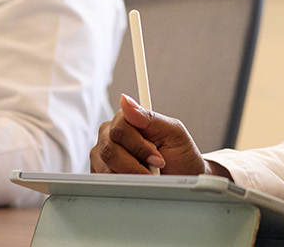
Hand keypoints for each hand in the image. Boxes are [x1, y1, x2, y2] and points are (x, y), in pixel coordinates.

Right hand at [91, 94, 210, 174]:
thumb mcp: (174, 134)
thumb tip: (125, 100)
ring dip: (130, 174)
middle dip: (134, 164)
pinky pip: (104, 180)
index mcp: (128, 119)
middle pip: (110, 148)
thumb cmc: (180, 155)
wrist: (183, 179)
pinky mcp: (100, 172)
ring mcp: (102, 153)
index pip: (120, 127)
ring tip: (147, 176)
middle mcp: (111, 133)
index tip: (157, 159)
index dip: (138, 146)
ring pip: (105, 166)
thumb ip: (150, 118)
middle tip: (154, 170)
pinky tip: (135, 181)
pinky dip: (122, 183)